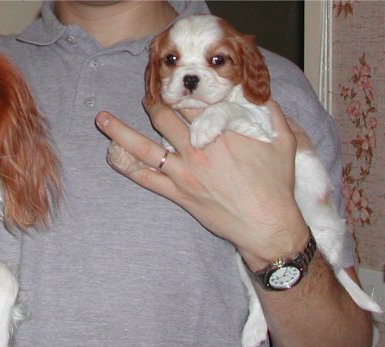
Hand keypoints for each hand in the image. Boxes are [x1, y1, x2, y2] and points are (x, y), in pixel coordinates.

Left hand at [96, 100, 307, 269]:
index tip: (174, 85)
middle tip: (145, 97)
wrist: (267, 224)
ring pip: (144, 147)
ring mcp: (184, 173)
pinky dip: (127, 168)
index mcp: (220, 132)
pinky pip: (145, 179)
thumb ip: (271, 111)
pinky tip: (112, 157)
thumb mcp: (284, 140)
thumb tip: (261, 93)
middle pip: (163, 117)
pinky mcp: (178, 194)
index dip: (180, 91)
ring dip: (119, 131)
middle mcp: (196, 149)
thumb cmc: (276, 183)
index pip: (191, 102)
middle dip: (151, 103)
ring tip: (101, 119)